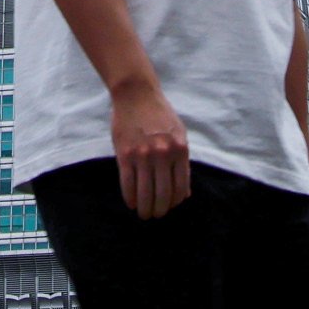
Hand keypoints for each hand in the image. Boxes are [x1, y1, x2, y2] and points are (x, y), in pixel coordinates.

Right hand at [108, 76, 190, 219]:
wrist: (136, 94)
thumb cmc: (159, 114)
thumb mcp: (179, 134)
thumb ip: (182, 163)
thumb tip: (184, 193)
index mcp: (180, 149)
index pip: (180, 187)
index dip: (175, 203)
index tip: (169, 207)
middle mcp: (163, 154)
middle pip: (163, 194)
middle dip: (159, 211)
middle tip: (155, 215)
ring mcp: (143, 155)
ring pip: (145, 193)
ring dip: (145, 209)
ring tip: (143, 213)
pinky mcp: (125, 154)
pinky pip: (128, 184)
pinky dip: (130, 198)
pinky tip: (131, 203)